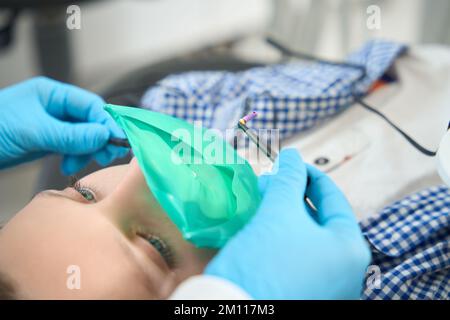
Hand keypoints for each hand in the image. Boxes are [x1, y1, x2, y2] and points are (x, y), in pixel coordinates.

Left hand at [0, 77, 127, 173]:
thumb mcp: (35, 131)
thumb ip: (71, 134)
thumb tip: (104, 135)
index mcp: (53, 94)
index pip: (91, 105)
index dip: (106, 122)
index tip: (116, 140)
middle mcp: (56, 107)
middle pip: (91, 121)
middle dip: (99, 138)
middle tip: (105, 155)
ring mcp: (53, 125)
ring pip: (84, 136)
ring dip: (87, 150)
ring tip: (78, 164)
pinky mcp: (49, 141)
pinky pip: (72, 147)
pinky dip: (75, 156)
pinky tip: (69, 166)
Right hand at [205, 149, 370, 298]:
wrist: (232, 309)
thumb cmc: (264, 263)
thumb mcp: (278, 213)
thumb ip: (288, 179)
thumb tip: (292, 155)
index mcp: (350, 250)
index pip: (334, 199)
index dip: (310, 174)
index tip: (289, 162)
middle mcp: (346, 273)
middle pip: (321, 220)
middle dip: (293, 196)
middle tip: (270, 182)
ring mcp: (327, 288)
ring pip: (308, 239)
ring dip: (286, 216)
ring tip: (263, 202)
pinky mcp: (306, 295)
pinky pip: (299, 258)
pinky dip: (284, 238)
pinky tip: (263, 227)